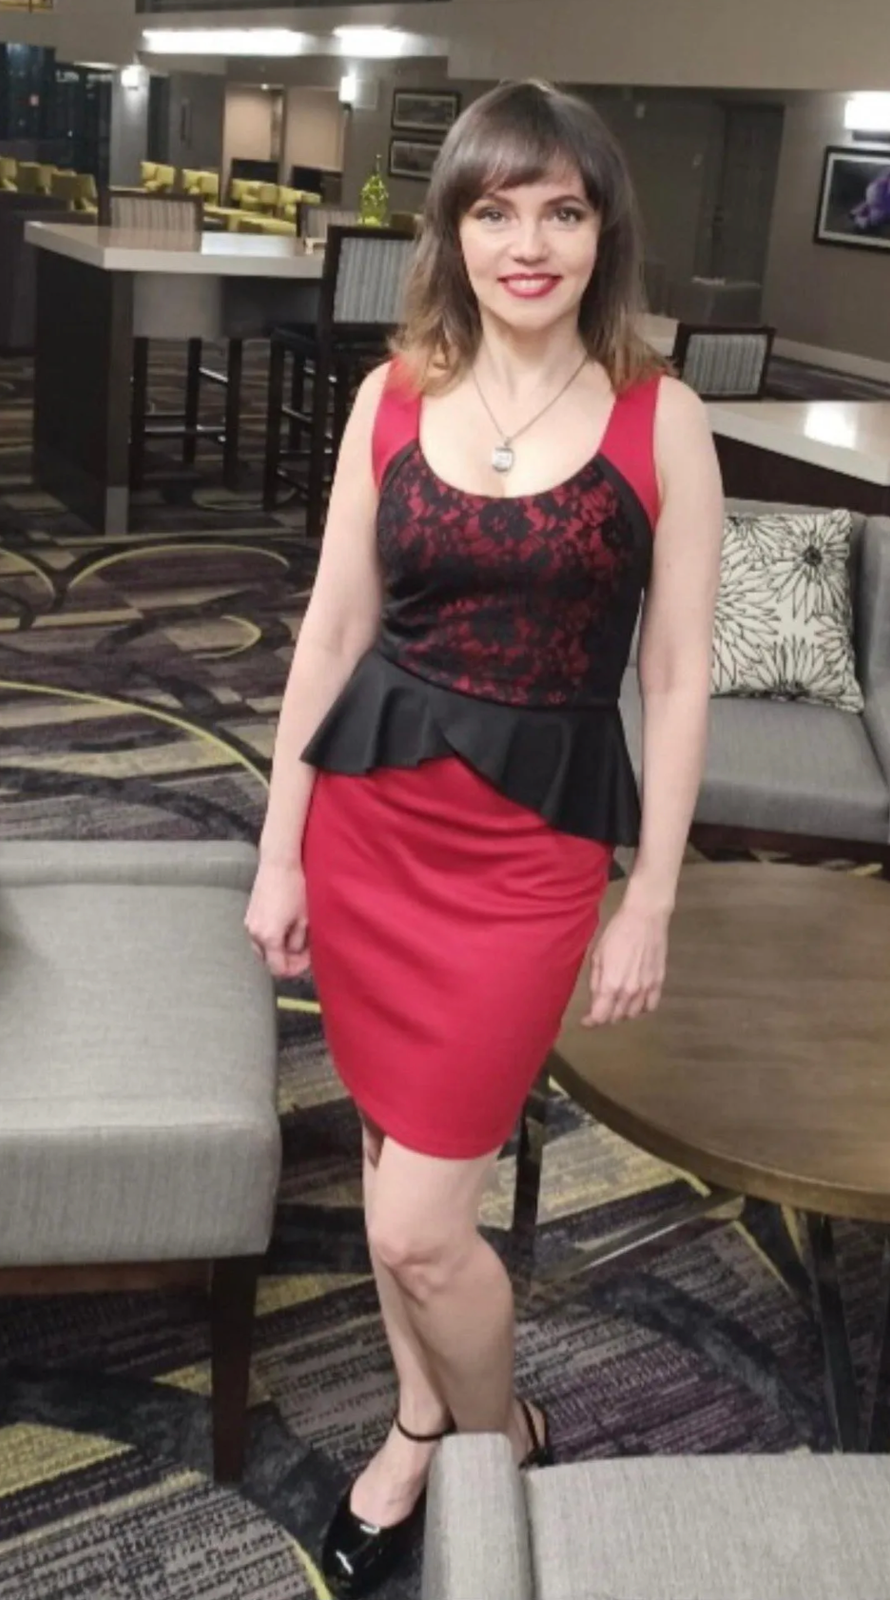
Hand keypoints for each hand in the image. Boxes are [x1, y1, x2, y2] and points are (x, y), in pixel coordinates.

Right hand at [244, 859, 310, 979]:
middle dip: (287, 960)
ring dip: (279, 949)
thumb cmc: (295, 888)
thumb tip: (298, 954)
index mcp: (269, 937)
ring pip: (263, 949)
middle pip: (269, 961)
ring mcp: (249, 924)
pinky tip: (285, 926)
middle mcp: (254, 934)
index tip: (308, 960)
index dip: (295, 969)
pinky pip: (259, 937)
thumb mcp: (304, 920)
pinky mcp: (249, 916)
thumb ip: (300, 943)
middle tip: (305, 950)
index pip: (278, 969)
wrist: (279, 863)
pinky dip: (271, 938)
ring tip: (296, 936)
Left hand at [581, 898, 668, 1026]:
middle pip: (616, 1017)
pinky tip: (636, 1000)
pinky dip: (642, 1008)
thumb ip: (596, 981)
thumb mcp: (597, 955)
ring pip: (632, 1014)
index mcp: (611, 985)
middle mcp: (629, 992)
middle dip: (605, 1015)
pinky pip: (651, 1006)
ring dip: (622, 1012)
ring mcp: (646, 989)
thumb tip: (595, 999)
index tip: (585, 1020)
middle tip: (600, 1007)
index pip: (600, 1016)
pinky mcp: (659, 983)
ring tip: (617, 1003)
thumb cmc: (616, 933)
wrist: (645, 919)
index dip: (591, 1021)